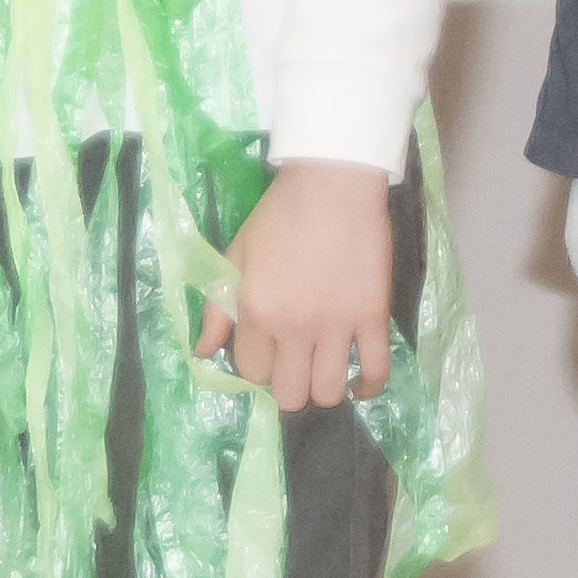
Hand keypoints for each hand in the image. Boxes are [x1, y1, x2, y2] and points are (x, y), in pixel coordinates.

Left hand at [203, 160, 395, 414]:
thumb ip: (217, 309)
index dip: (257, 368)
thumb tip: (201, 352)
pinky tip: (358, 380)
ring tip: (322, 370)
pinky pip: (376, 370)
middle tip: (294, 367)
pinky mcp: (373, 316)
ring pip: (329, 391)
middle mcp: (296, 326)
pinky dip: (368, 386)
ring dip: (322, 388)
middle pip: (290, 395)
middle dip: (288, 388)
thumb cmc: (279, 216)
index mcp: (257, 311)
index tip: (266, 353)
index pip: (252, 373)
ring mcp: (338, 324)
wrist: (333, 183)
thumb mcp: (237, 256)